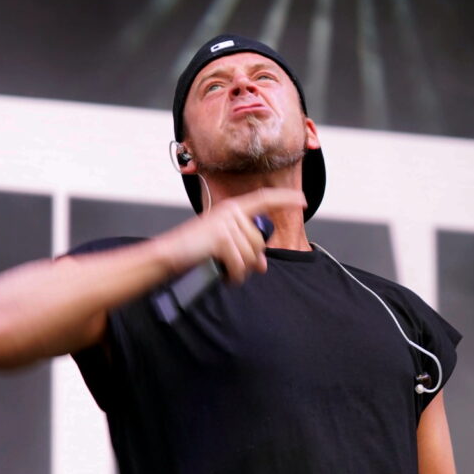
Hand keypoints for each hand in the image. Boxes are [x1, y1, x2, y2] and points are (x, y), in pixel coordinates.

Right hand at [156, 188, 305, 283]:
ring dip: (240, 270)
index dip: (285, 198)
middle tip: (235, 268)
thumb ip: (245, 250)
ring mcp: (226, 224)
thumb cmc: (196, 249)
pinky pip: (240, 264)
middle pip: (259, 241)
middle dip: (251, 260)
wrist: (170, 254)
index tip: (303, 200)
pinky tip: (225, 275)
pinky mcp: (221, 238)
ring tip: (225, 269)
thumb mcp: (224, 245)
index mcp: (232, 208)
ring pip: (251, 255)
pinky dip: (235, 275)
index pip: (264, 199)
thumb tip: (263, 265)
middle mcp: (230, 212)